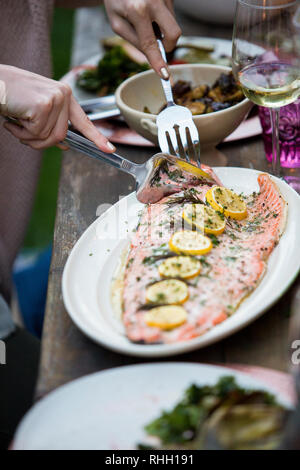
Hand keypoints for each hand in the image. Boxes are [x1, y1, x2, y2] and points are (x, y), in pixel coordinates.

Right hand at [0, 65, 115, 151]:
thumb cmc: (10, 95)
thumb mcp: (35, 110)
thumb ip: (51, 124)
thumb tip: (63, 144)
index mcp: (64, 95)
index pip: (82, 121)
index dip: (96, 137)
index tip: (109, 150)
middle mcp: (63, 95)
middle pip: (60, 136)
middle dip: (40, 141)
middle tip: (21, 131)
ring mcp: (55, 100)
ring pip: (49, 138)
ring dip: (28, 137)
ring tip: (16, 122)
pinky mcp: (44, 106)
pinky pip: (36, 134)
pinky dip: (21, 132)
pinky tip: (13, 119)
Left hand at [104, 0, 180, 78]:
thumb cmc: (115, 0)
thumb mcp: (116, 23)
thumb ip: (135, 41)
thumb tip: (153, 55)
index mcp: (137, 10)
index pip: (150, 43)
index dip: (158, 62)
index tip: (165, 76)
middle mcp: (154, 1)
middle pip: (174, 34)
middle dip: (169, 45)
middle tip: (157, 45)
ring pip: (173, 24)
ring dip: (162, 28)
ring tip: (145, 18)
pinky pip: (171, 14)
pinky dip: (161, 18)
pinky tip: (150, 10)